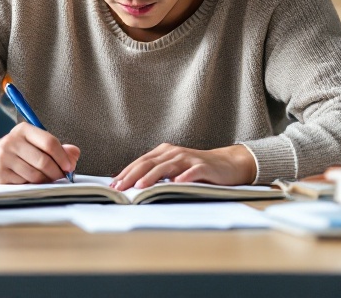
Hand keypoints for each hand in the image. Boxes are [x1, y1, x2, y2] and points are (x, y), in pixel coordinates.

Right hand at [0, 123, 79, 183]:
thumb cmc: (16, 150)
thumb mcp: (33, 142)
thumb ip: (56, 147)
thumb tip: (74, 154)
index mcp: (24, 129)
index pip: (49, 142)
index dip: (63, 156)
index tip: (70, 165)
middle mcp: (12, 141)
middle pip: (43, 160)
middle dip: (57, 171)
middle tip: (61, 176)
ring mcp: (5, 157)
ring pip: (35, 174)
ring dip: (46, 180)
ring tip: (47, 178)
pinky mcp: (0, 173)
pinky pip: (25, 183)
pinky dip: (33, 184)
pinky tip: (31, 180)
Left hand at [111, 143, 255, 189]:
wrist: (227, 164)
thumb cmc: (196, 169)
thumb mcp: (174, 169)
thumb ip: (157, 174)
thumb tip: (132, 185)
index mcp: (164, 152)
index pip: (141, 162)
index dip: (126, 172)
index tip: (113, 185)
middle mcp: (174, 153)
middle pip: (149, 163)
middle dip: (132, 175)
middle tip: (120, 188)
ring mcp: (189, 159)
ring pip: (166, 167)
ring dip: (152, 176)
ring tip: (140, 186)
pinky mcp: (203, 167)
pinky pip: (192, 171)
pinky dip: (183, 177)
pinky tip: (176, 183)